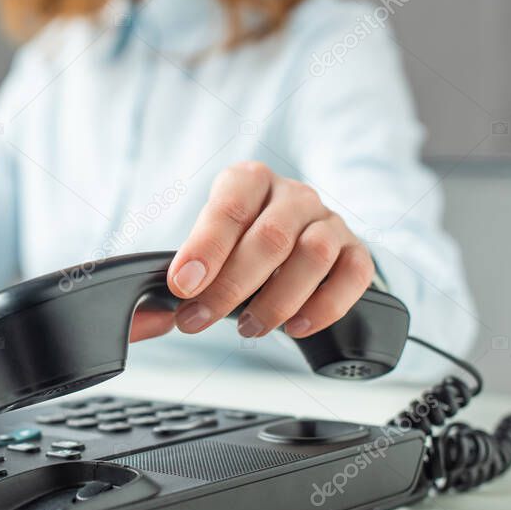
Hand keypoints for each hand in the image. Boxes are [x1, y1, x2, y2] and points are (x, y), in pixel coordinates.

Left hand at [130, 161, 373, 341]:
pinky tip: (296, 326)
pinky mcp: (356, 251)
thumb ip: (184, 272)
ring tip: (249, 328)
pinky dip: (325, 306)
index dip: (205, 247)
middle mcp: (293, 195)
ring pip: (312, 255)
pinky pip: (353, 275)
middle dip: (230, 286)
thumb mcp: (208, 245)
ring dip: (277, 300)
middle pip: (269, 237)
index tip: (183, 285)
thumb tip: (154, 312)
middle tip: (200, 319)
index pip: (230, 207)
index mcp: (249, 180)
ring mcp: (329, 221)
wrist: (290, 242)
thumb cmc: (239, 244)